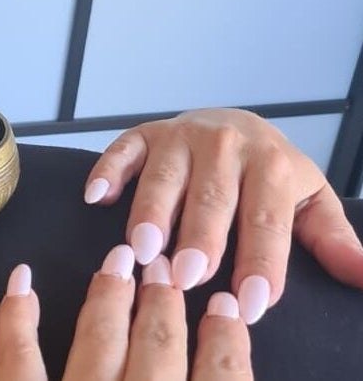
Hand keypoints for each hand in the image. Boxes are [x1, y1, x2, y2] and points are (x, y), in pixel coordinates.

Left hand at [0, 247, 251, 379]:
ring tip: (121, 260)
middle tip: (168, 265)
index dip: (227, 341)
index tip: (227, 309)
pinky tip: (21, 281)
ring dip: (112, 296)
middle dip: (166, 300)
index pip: (223, 378)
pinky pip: (17, 358)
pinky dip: (16, 317)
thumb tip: (229, 363)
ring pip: (100, 339)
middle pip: (159, 344)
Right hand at [83, 108, 362, 323]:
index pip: (266, 219)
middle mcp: (224, 145)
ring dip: (150, 212)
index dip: (260, 262)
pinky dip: (108, 171)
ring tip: (141, 249)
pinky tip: (97, 196)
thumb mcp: (308, 202)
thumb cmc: (268, 176)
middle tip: (187, 278)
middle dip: (199, 238)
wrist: (233, 123)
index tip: (252, 303)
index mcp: (271, 164)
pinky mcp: (143, 134)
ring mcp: (180, 137)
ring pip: (164, 177)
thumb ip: (330, 239)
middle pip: (211, 198)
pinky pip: (122, 149)